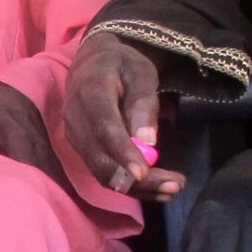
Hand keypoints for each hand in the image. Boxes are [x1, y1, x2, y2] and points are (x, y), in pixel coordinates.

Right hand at [61, 34, 187, 200]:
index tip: (144, 173)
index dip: (123, 153)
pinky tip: (155, 188)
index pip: (105, 129)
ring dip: (137, 187)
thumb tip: (148, 142)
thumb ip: (144, 103)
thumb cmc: (120, 64)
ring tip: (172, 189)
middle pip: (102, 159)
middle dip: (138, 180)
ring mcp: (75, 136)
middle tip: (176, 185)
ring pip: (102, 172)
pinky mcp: (81, 148)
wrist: (91, 62)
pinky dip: (129, 185)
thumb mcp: (140, 72)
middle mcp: (75, 119)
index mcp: (90, 92)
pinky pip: (102, 172)